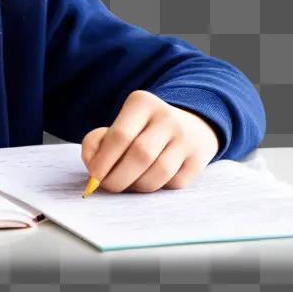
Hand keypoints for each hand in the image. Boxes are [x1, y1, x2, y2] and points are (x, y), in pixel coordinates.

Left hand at [81, 89, 220, 193]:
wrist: (191, 125)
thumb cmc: (142, 129)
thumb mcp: (120, 124)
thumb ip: (98, 141)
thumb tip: (93, 170)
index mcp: (142, 103)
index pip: (119, 135)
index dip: (103, 161)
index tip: (94, 176)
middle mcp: (167, 117)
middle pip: (139, 155)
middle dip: (118, 178)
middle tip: (107, 186)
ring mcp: (186, 138)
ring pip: (158, 173)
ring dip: (137, 186)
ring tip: (128, 184)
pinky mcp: (199, 160)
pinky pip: (174, 183)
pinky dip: (157, 189)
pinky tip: (149, 180)